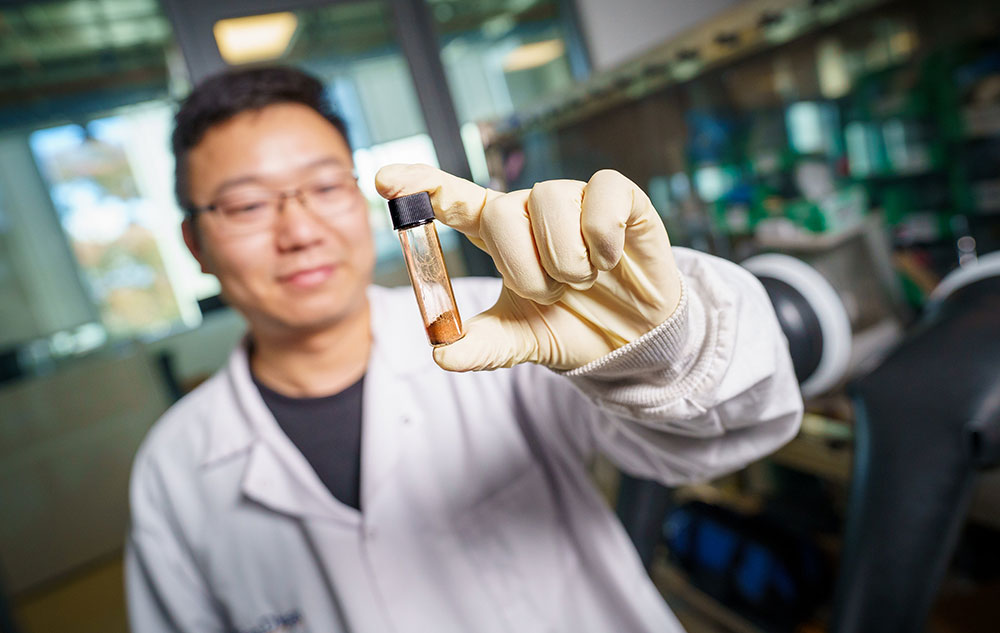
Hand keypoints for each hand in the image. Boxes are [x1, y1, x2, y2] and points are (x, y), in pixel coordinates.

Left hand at [375, 165, 681, 371]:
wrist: (633, 340)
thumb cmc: (569, 327)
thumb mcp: (519, 342)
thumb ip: (481, 346)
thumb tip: (441, 353)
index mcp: (498, 236)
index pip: (453, 198)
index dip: (420, 185)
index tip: (383, 179)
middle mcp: (530, 210)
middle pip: (501, 209)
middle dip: (523, 267)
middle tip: (551, 293)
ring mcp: (574, 200)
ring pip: (549, 202)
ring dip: (566, 260)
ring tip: (585, 280)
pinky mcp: (619, 198)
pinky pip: (602, 196)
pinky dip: (602, 238)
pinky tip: (610, 259)